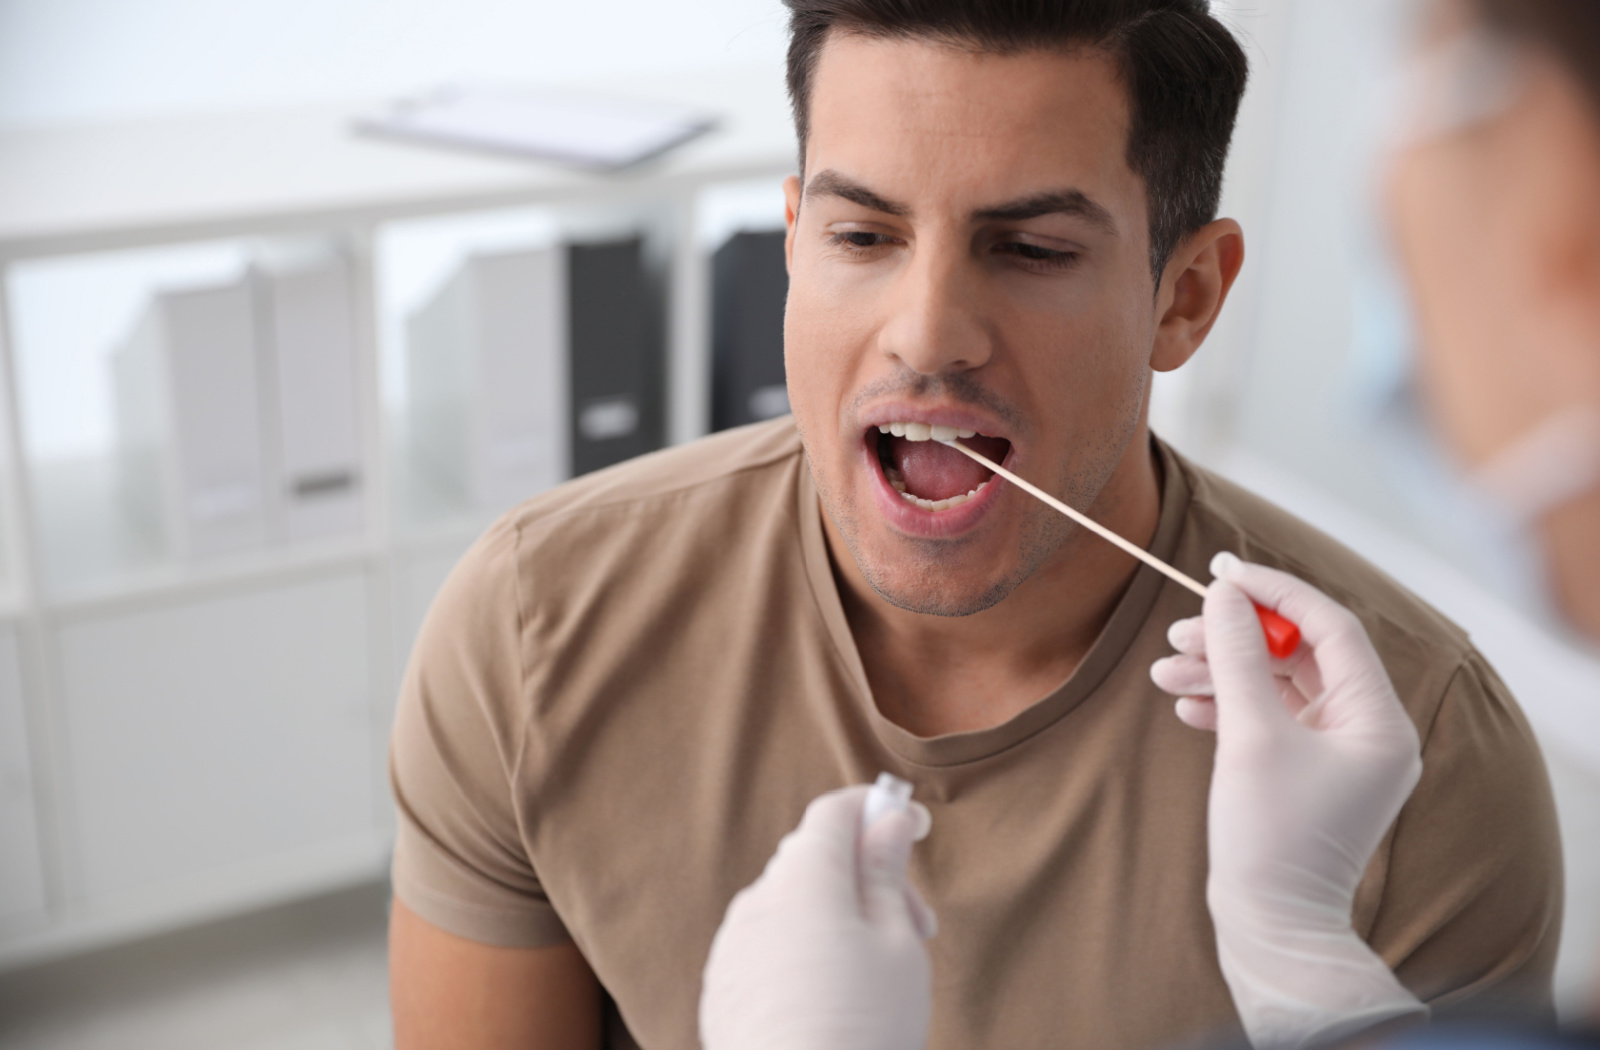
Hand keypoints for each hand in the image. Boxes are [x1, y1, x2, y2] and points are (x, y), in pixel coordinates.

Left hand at [700, 784, 936, 1049]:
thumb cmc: (864, 1027)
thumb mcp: (898, 944)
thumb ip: (887, 871)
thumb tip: (888, 817)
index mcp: (804, 879)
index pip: (833, 813)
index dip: (876, 811)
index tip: (912, 828)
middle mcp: (757, 902)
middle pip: (812, 858)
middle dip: (864, 875)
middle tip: (916, 927)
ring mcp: (732, 947)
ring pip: (789, 904)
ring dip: (833, 916)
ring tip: (875, 974)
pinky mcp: (722, 989)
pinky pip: (765, 946)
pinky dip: (799, 952)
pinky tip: (832, 1000)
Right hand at [1151, 553, 1427, 1049]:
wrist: (1272, 926)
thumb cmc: (1270, 836)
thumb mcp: (1250, 734)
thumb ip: (1237, 656)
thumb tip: (1223, 595)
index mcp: (1378, 719)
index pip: (1331, 626)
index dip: (1275, 591)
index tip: (1222, 571)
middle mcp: (1369, 731)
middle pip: (1301, 653)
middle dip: (1235, 638)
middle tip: (1180, 631)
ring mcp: (1340, 754)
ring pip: (1278, 684)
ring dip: (1221, 672)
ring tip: (1164, 673)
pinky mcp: (1308, 773)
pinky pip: (1270, 718)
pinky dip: (1228, 705)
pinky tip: (1186, 708)